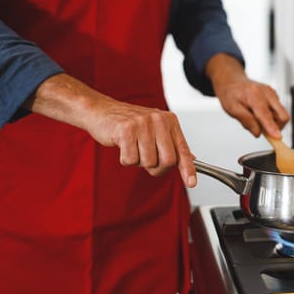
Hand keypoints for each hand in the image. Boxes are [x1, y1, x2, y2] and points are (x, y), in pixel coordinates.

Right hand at [27, 74, 196, 186]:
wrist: (102, 111)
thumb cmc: (130, 123)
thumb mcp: (155, 130)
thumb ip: (172, 145)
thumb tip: (190, 160)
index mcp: (169, 120)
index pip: (182, 150)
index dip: (188, 169)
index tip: (191, 183)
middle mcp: (158, 120)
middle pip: (168, 161)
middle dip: (157, 168)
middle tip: (146, 159)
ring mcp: (142, 124)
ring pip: (148, 162)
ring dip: (139, 161)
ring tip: (132, 147)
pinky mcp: (126, 130)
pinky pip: (131, 160)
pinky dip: (125, 159)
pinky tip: (123, 146)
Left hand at [206, 54, 289, 137]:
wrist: (233, 81)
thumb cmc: (231, 94)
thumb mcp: (232, 109)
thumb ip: (246, 121)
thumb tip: (258, 133)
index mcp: (255, 96)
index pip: (266, 115)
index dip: (272, 128)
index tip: (277, 137)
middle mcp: (267, 93)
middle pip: (282, 116)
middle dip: (277, 127)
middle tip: (263, 129)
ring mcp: (272, 94)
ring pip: (282, 115)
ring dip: (273, 122)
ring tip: (257, 119)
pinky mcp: (274, 96)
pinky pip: (278, 111)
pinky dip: (271, 116)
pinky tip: (259, 113)